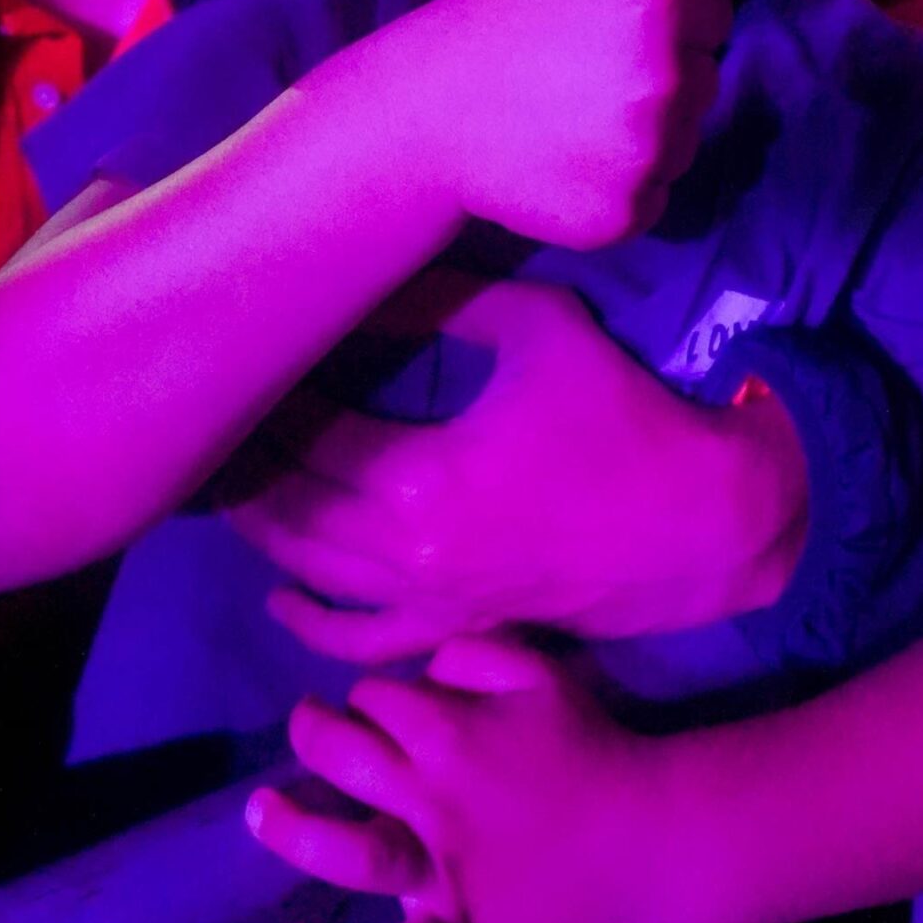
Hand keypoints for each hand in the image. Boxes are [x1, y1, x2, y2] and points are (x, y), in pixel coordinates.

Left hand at [227, 278, 807, 659]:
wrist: (702, 520)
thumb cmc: (622, 414)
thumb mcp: (537, 327)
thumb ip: (444, 302)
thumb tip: (369, 282)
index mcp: (420, 475)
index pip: (309, 434)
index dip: (273, 395)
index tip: (250, 354)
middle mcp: (408, 552)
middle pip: (292, 508)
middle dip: (249, 463)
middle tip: (220, 414)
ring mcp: (431, 604)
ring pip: (312, 575)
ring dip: (265, 530)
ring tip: (233, 480)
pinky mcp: (457, 630)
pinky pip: (362, 641)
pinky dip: (313, 623)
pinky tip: (282, 593)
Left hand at [245, 637, 649, 922]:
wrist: (646, 839)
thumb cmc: (587, 749)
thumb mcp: (538, 672)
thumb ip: (471, 651)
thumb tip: (418, 671)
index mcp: (452, 732)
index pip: (374, 699)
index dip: (367, 696)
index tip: (377, 707)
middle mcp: (434, 800)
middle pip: (344, 760)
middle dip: (310, 734)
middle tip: (306, 729)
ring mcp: (443, 873)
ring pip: (351, 855)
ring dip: (295, 830)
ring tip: (261, 811)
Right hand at [402, 0, 731, 249]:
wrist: (425, 114)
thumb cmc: (487, 13)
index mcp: (659, 3)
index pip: (711, 14)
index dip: (663, 16)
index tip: (602, 24)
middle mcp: (666, 79)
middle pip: (703, 77)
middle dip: (658, 73)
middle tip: (583, 71)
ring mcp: (648, 151)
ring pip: (683, 137)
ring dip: (645, 129)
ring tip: (574, 112)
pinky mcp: (629, 211)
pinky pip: (655, 193)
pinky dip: (622, 183)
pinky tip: (568, 157)